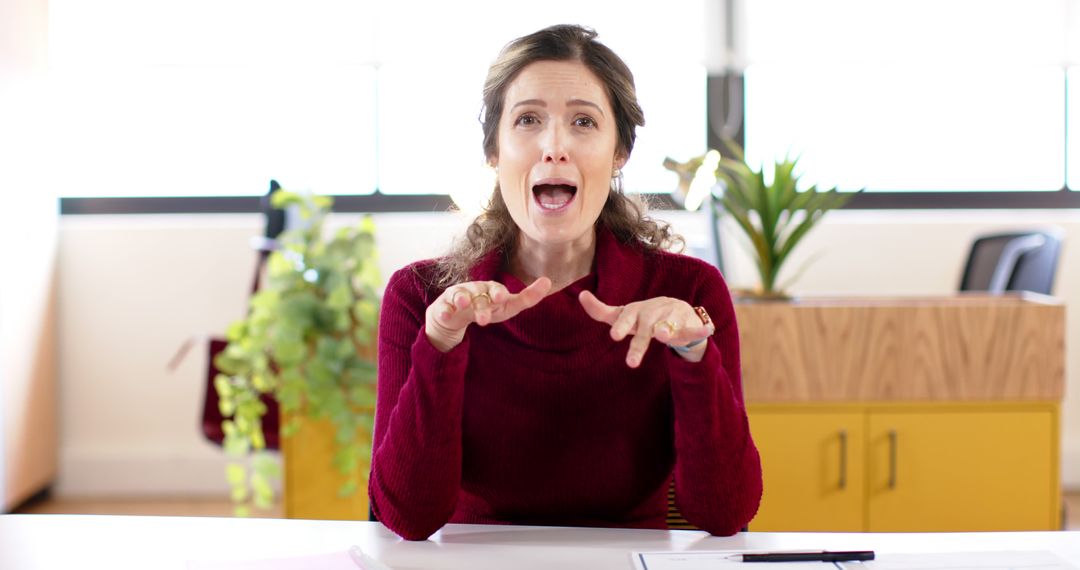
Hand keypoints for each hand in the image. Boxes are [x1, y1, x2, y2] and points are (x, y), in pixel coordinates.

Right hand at [425, 277, 552, 351]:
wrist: (454, 315)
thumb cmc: (486, 308)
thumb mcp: (507, 307)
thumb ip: (528, 297)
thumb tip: (549, 280)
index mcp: (490, 289)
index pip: (495, 289)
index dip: (498, 293)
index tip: (501, 298)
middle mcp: (474, 290)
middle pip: (478, 295)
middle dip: (481, 304)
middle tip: (484, 318)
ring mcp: (457, 297)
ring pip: (460, 296)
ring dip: (462, 299)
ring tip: (463, 305)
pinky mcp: (443, 306)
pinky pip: (443, 308)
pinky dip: (444, 311)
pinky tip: (446, 315)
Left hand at [578, 290, 714, 367]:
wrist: (678, 311)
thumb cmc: (645, 317)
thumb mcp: (624, 316)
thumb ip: (602, 311)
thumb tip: (581, 295)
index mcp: (637, 311)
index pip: (626, 317)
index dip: (621, 324)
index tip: (613, 336)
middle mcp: (654, 311)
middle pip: (645, 328)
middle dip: (639, 345)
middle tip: (631, 363)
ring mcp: (672, 316)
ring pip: (668, 326)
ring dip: (666, 330)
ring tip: (663, 337)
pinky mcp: (688, 324)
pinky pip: (694, 328)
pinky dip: (700, 329)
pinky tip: (707, 330)